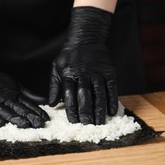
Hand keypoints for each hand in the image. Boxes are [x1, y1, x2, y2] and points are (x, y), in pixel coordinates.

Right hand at [0, 39, 49, 127]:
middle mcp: (3, 99)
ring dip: (14, 118)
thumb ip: (28, 94)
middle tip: (39, 124)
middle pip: (17, 108)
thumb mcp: (13, 84)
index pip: (26, 104)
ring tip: (24, 124)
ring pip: (3, 111)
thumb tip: (45, 100)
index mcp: (12, 94)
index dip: (36, 111)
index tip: (46, 118)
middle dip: (28, 116)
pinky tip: (0, 123)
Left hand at [49, 7, 117, 124]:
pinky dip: (112, 100)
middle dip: (86, 112)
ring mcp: (97, 73)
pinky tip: (112, 111)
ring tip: (100, 122)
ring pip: (99, 93)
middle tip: (87, 125)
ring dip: (100, 109)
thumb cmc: (69, 56)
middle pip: (85, 96)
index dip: (72, 110)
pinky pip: (111, 88)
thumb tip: (51, 104)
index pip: (70, 95)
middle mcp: (83, 74)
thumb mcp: (56, 67)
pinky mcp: (109, 72)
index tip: (74, 122)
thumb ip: (54, 86)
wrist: (86, 39)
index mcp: (68, 74)